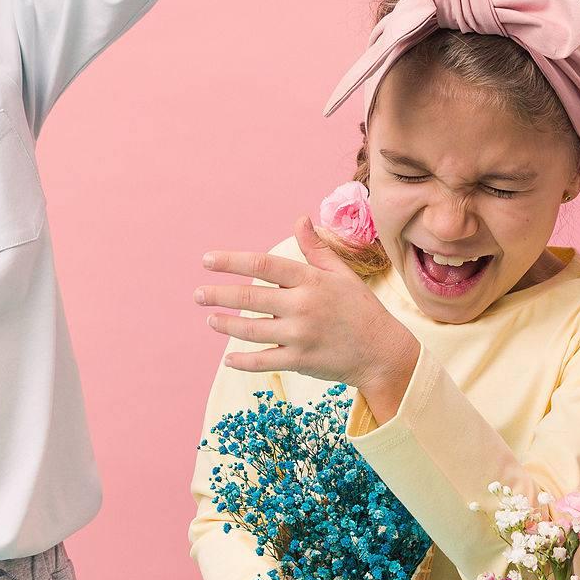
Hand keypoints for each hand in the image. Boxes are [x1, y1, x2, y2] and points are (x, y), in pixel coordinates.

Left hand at [198, 220, 419, 398]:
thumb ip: (315, 248)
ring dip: (225, 324)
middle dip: (218, 294)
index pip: (263, 265)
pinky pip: (262, 361)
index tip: (207, 260)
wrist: (382, 352)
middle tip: (198, 294)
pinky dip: (241, 361)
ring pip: (250, 330)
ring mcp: (300, 335)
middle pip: (249, 298)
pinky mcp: (300, 361)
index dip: (231, 261)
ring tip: (210, 319)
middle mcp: (303, 306)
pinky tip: (228, 358)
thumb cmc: (360, 309)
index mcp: (312, 280)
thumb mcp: (342, 273)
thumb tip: (299, 218)